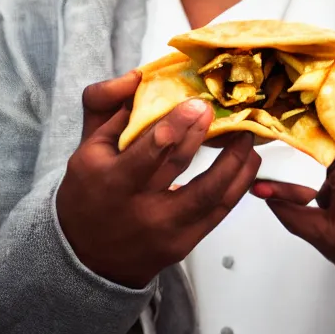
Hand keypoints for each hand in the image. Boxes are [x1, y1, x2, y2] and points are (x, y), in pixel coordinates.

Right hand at [57, 71, 259, 288]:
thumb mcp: (87, 146)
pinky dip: (238, 184)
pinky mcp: (183, 244)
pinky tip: (247, 162)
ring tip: (247, 135)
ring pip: (209, 193)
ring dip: (235, 161)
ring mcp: (163, 229)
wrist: (87, 256)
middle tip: (227, 111)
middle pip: (179, 166)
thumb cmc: (89, 192)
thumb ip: (105, 105)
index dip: (175, 126)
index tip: (197, 104)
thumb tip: (138, 77)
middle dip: (205, 135)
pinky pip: (218, 212)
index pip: (146, 151)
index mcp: (110, 179)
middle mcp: (137, 207)